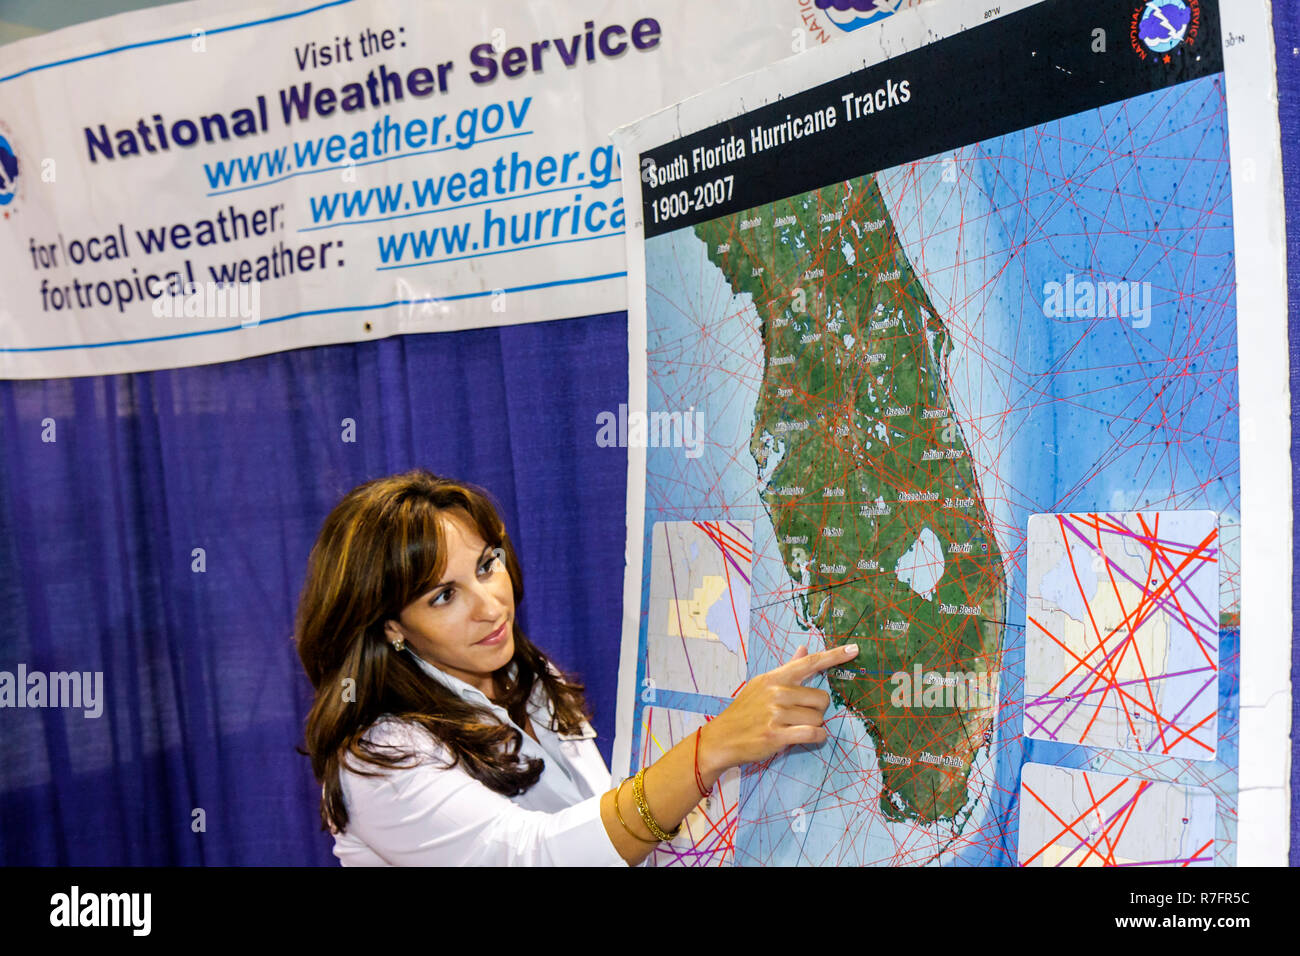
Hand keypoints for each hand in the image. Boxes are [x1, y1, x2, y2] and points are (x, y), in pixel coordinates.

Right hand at [697, 642, 857, 776]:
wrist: (721, 737)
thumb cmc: (745, 711)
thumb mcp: (762, 685)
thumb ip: (787, 669)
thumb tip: (803, 649)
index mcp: (775, 677)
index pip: (809, 662)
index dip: (834, 656)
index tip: (854, 650)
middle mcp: (777, 692)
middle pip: (821, 698)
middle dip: (817, 710)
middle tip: (800, 716)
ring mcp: (776, 713)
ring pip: (818, 718)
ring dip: (814, 726)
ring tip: (795, 728)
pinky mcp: (777, 735)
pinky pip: (813, 734)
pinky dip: (817, 737)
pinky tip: (809, 737)